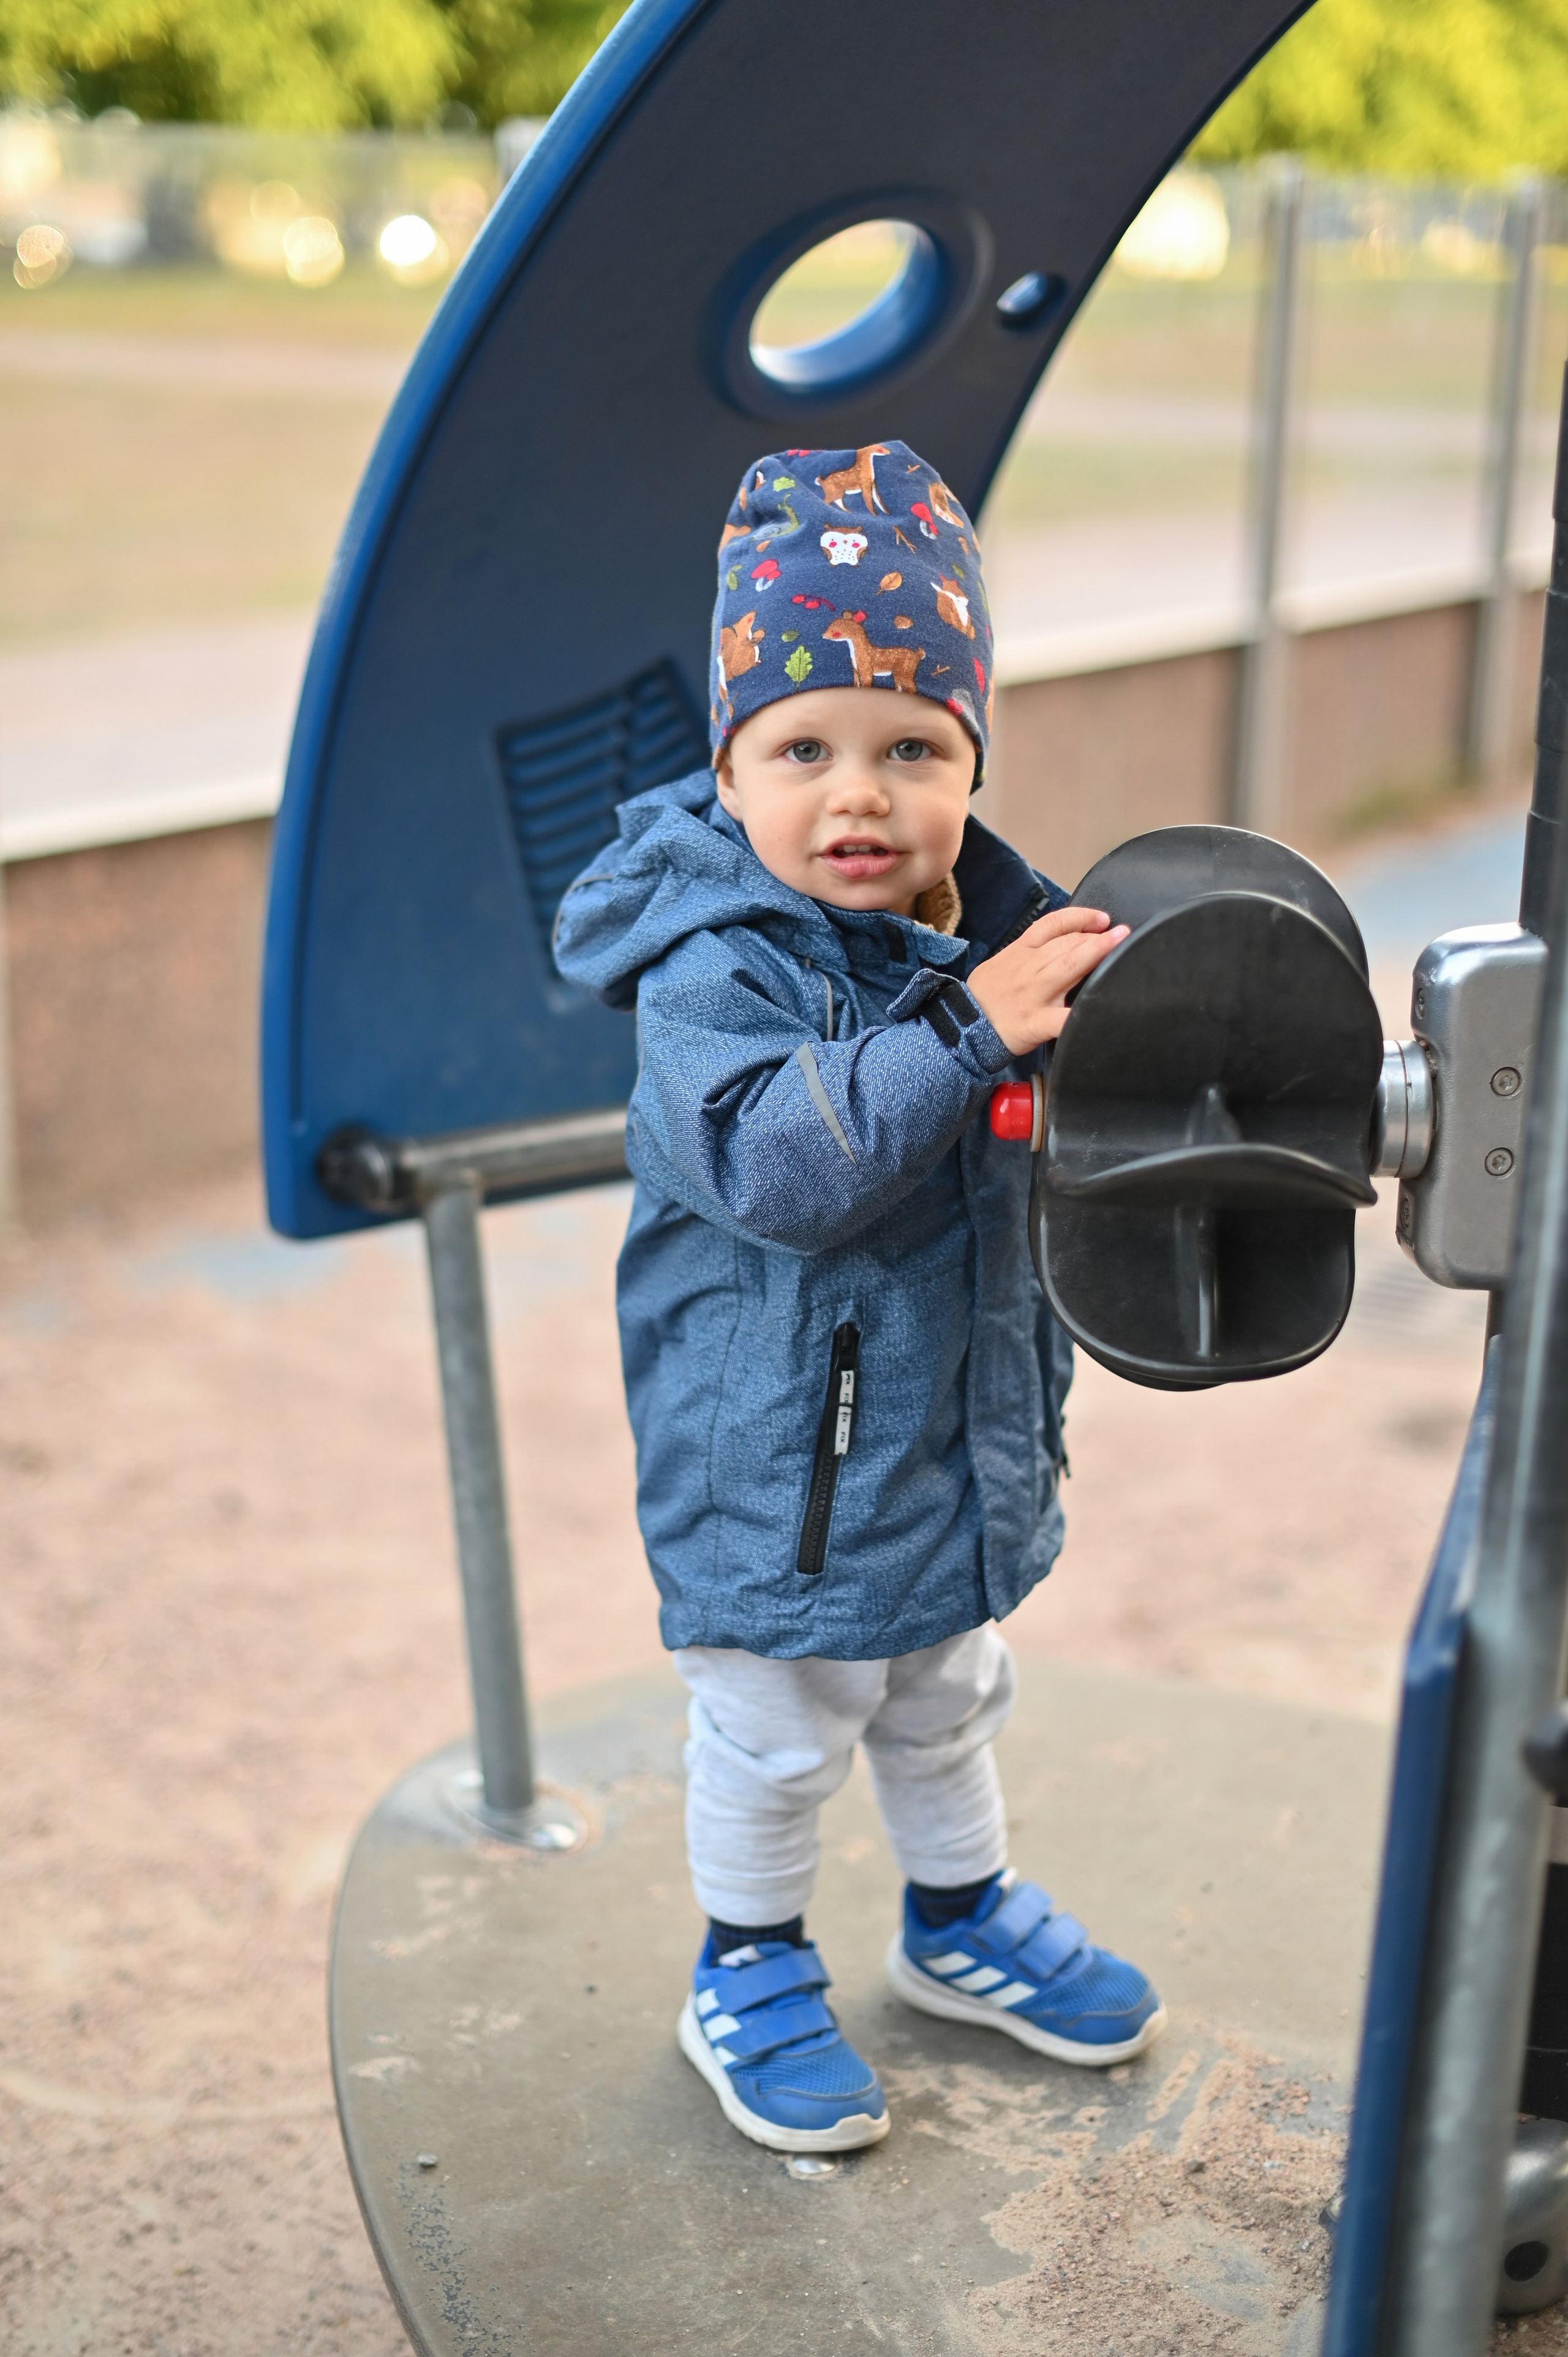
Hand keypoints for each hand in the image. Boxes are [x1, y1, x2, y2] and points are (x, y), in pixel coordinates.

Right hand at [967, 906, 1128, 1054]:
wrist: (961, 1024)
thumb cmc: (987, 994)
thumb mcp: (1003, 962)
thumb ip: (1030, 952)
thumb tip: (1063, 943)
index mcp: (1021, 952)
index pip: (1052, 925)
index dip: (1080, 917)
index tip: (1101, 919)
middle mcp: (1029, 969)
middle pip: (1067, 945)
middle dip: (1098, 937)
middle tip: (1122, 933)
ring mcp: (1033, 995)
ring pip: (1068, 968)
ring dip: (1097, 955)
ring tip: (1119, 948)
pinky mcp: (1034, 1023)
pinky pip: (1060, 1019)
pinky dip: (1079, 1015)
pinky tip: (1099, 1011)